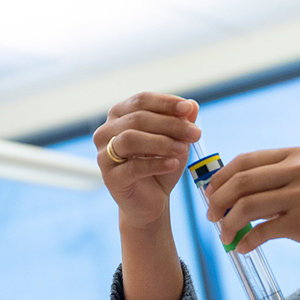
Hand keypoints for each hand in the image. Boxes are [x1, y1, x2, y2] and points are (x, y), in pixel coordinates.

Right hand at [95, 92, 200, 226]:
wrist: (153, 199)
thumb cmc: (161, 163)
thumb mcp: (176, 140)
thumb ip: (182, 121)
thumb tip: (192, 104)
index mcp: (119, 115)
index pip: (141, 100)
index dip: (166, 102)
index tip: (188, 109)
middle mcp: (106, 131)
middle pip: (138, 118)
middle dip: (170, 124)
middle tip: (195, 133)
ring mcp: (104, 154)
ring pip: (130, 138)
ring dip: (161, 142)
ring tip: (183, 149)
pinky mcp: (110, 178)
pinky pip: (133, 167)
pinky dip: (156, 163)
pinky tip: (173, 164)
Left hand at [202, 147, 299, 260]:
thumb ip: (270, 179)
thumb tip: (224, 190)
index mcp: (295, 155)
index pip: (245, 160)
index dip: (221, 177)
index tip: (210, 194)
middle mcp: (299, 170)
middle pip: (242, 181)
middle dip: (219, 200)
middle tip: (211, 217)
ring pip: (247, 206)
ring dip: (229, 224)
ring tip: (225, 236)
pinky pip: (262, 231)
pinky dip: (246, 241)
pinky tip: (242, 247)